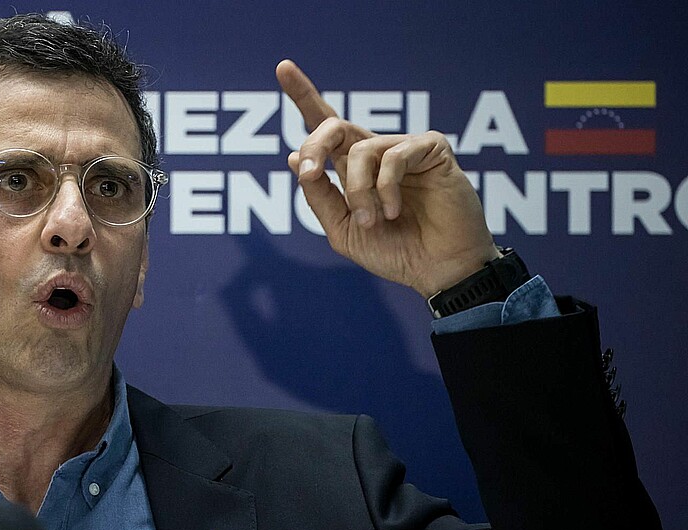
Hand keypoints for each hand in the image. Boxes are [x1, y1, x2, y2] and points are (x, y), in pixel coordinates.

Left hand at [276, 60, 499, 298]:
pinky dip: (385, 187)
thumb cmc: (396, 252)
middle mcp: (376, 153)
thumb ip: (319, 196)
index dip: (304, 95)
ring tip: (371, 221)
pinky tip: (394, 211)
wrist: (438, 271)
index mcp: (352, 169)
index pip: (325, 127)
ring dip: (357, 190)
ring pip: (360, 150)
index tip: (282, 66)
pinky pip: (393, 155)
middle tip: (309, 171)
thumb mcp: (343, 230)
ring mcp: (404, 149)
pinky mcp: (432, 149)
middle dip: (315, 144)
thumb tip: (292, 156)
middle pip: (334, 125)